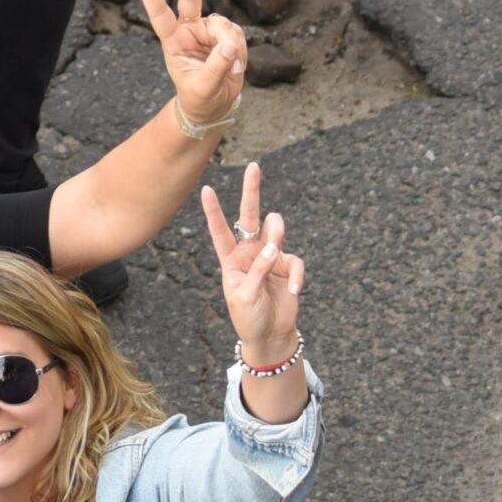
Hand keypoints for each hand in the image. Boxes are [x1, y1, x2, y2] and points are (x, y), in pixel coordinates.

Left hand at [135, 0, 246, 131]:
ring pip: (225, 24)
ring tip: (232, 68)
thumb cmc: (199, 97)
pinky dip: (240, 50)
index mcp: (173, 41)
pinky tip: (236, 66)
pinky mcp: (226, 36)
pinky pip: (238, 35)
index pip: (159, 14)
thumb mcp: (203, 87)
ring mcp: (209, 31)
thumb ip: (215, 68)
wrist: (214, 106)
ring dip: (232, 44)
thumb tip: (228, 46)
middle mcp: (190, 30)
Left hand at [201, 162, 302, 359]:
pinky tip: (292, 291)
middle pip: (251, 216)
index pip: (220, 230)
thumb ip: (257, 269)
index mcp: (230, 259)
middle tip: (254, 166)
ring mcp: (272, 257)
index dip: (213, 211)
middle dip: (252, 191)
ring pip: (276, 231)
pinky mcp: (290, 267)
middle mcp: (250, 252)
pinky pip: (296, 261)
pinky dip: (295, 276)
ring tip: (275, 251)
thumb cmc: (248, 316)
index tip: (206, 189)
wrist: (270, 334)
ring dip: (276, 236)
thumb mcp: (244, 295)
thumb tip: (273, 247)